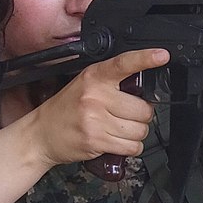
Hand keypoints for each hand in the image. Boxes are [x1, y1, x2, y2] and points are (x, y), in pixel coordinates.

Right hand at [24, 48, 169, 166]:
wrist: (41, 134)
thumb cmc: (65, 109)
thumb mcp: (84, 85)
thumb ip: (111, 82)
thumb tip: (144, 89)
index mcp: (94, 77)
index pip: (123, 64)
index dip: (145, 58)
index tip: (161, 55)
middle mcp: (95, 96)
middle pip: (143, 109)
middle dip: (141, 116)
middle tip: (125, 116)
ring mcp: (96, 119)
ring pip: (140, 130)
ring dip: (135, 134)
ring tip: (118, 130)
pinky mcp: (96, 140)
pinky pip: (132, 147)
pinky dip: (130, 147)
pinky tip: (116, 142)